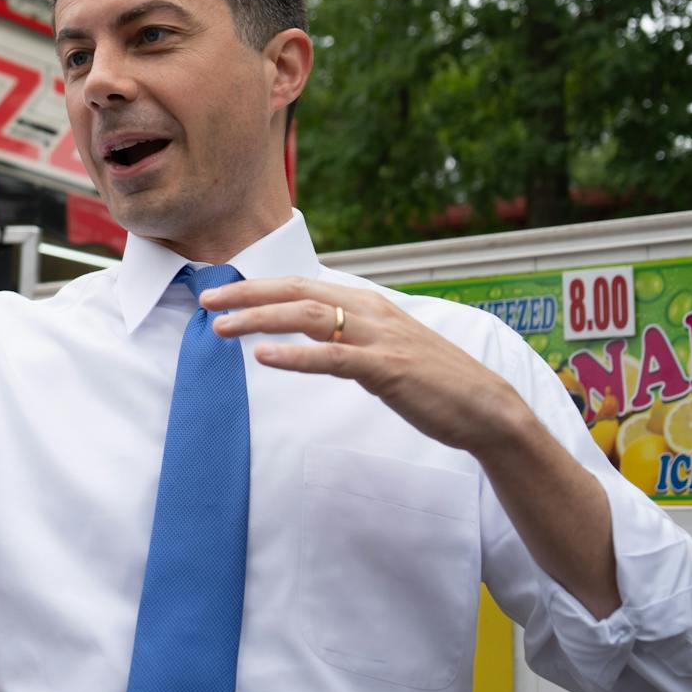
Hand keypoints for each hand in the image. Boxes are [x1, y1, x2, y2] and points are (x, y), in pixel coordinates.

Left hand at [203, 277, 533, 456]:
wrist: (485, 408)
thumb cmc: (433, 380)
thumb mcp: (384, 346)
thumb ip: (349, 334)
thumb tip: (312, 328)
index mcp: (368, 303)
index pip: (302, 283)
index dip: (258, 285)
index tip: (222, 290)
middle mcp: (371, 311)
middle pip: (296, 290)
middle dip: (246, 293)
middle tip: (206, 301)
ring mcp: (379, 338)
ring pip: (307, 316)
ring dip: (259, 319)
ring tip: (221, 327)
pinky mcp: (386, 369)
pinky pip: (332, 357)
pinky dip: (295, 354)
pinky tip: (264, 357)